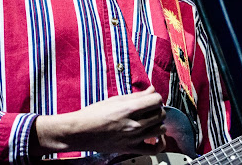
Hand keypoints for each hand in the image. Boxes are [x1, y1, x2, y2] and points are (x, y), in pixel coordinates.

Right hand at [31, 86, 166, 155]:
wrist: (81, 131)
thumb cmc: (94, 114)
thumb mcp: (115, 99)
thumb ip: (136, 96)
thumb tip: (152, 90)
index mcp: (130, 108)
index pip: (157, 100)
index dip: (155, 97)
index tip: (150, 99)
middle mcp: (134, 123)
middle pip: (160, 114)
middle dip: (157, 109)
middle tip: (149, 109)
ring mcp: (134, 137)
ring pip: (160, 129)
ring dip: (158, 123)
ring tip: (150, 121)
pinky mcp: (130, 148)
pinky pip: (154, 149)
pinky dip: (159, 143)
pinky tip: (155, 137)